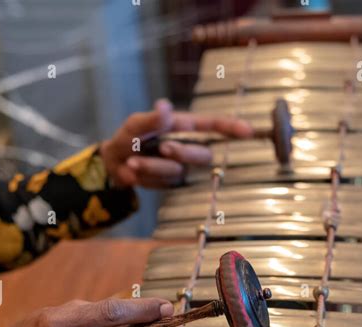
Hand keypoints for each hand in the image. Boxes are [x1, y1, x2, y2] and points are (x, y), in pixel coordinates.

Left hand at [99, 98, 252, 187]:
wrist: (112, 164)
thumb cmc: (127, 138)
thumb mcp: (134, 124)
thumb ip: (151, 119)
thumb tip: (165, 107)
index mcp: (184, 126)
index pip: (213, 126)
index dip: (231, 128)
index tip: (249, 131)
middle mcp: (187, 147)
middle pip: (202, 154)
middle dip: (182, 152)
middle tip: (164, 148)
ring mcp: (181, 168)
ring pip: (177, 171)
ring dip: (152, 166)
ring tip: (131, 161)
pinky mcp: (171, 184)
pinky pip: (163, 183)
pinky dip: (145, 177)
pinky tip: (134, 170)